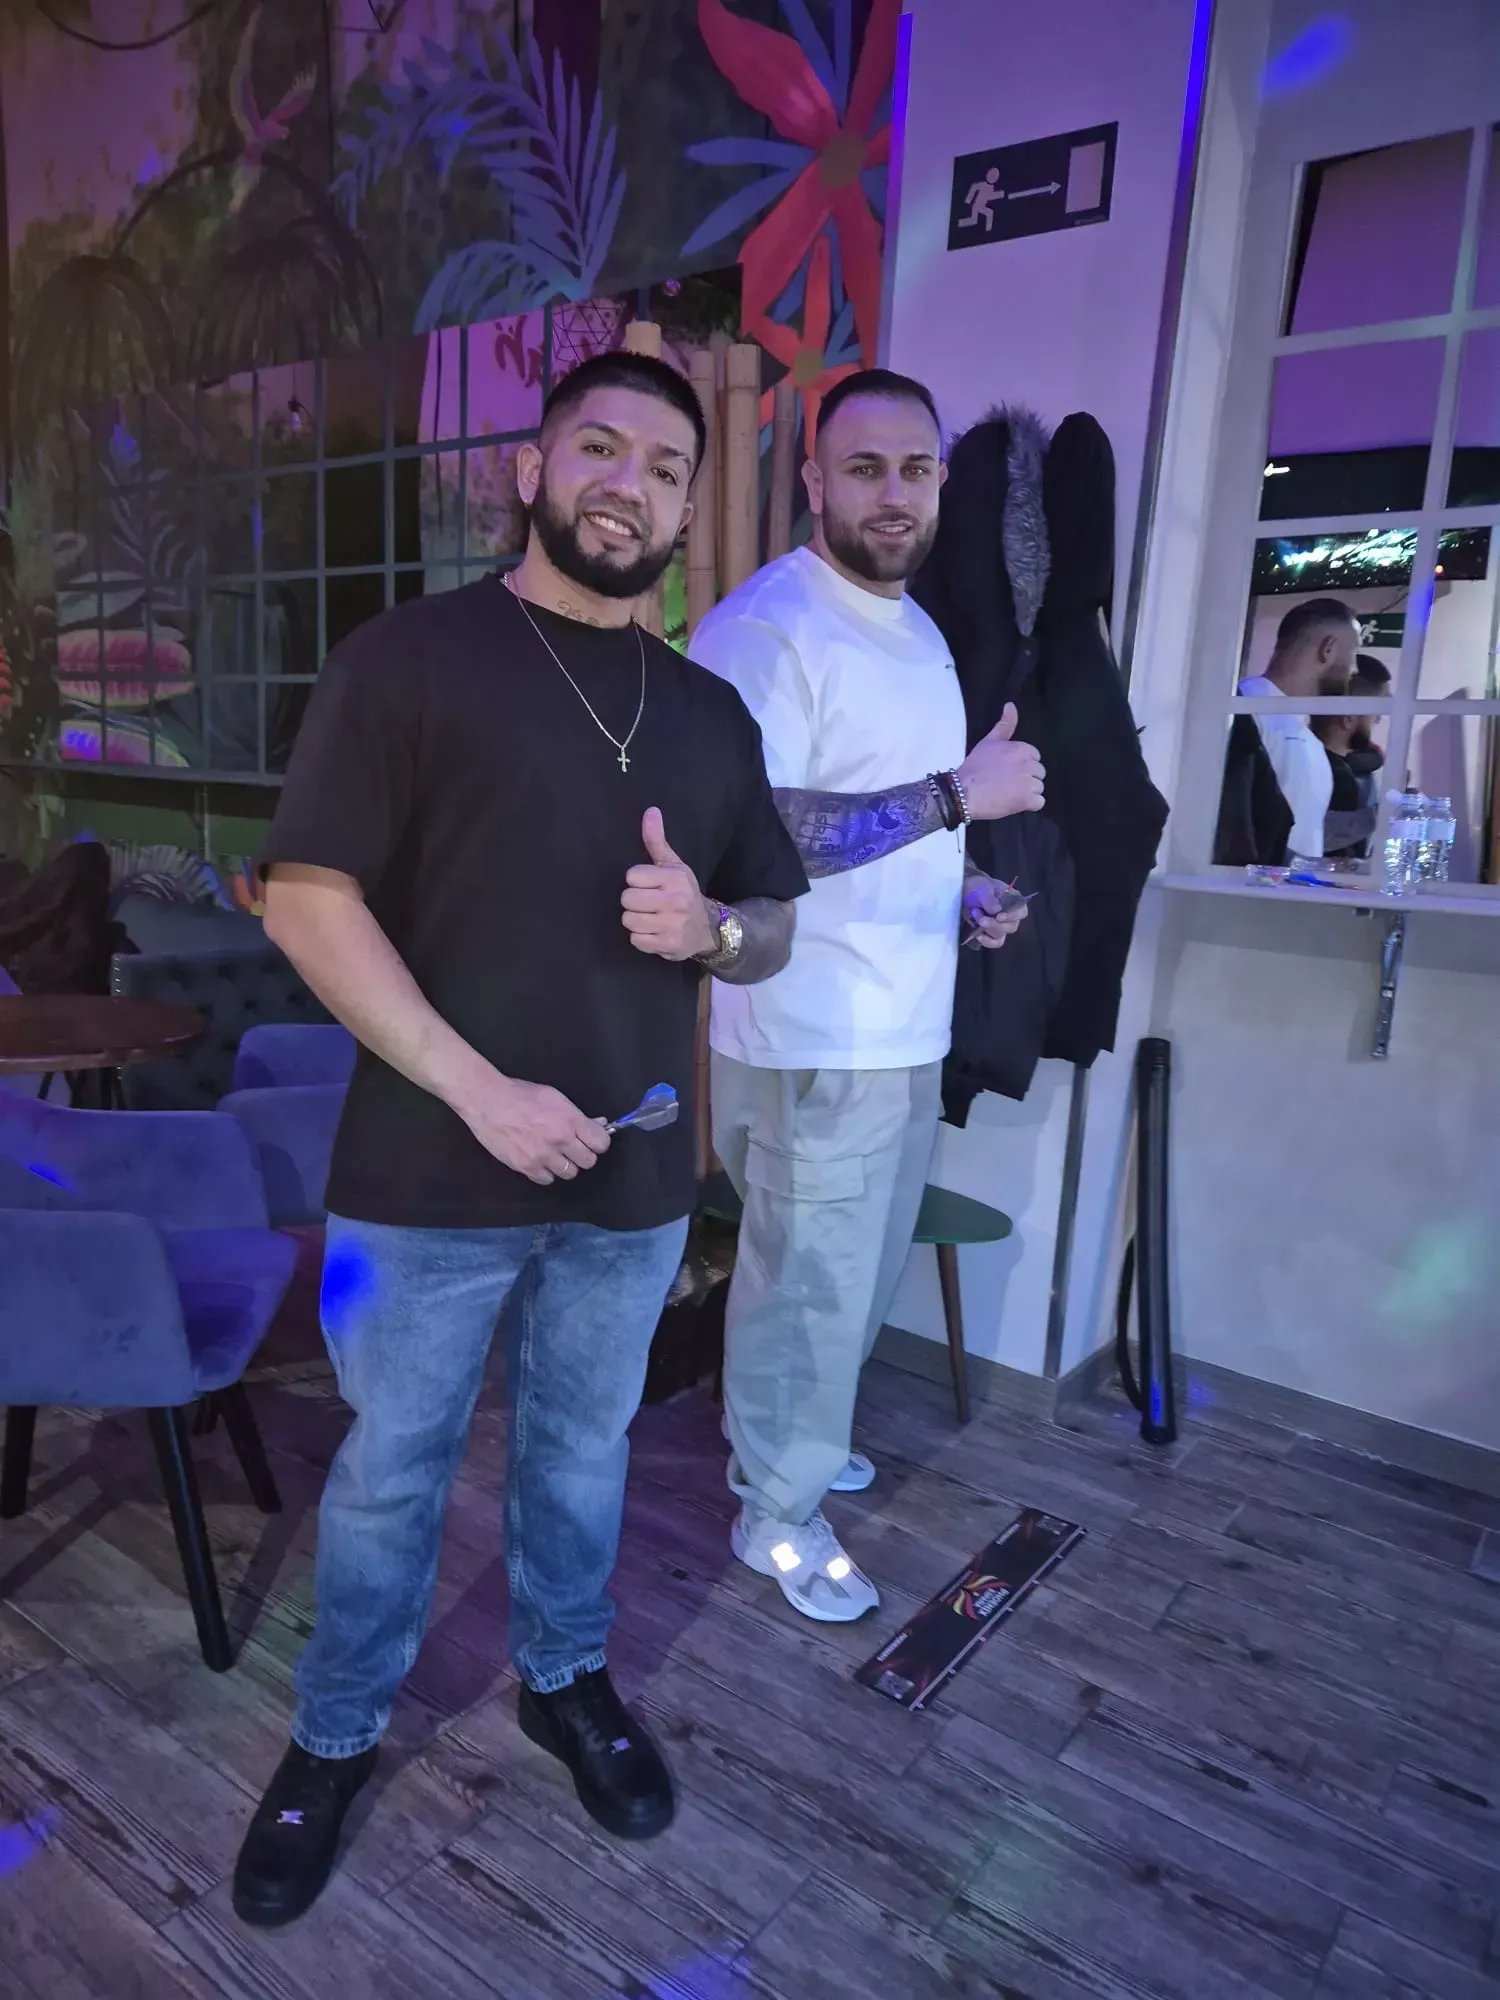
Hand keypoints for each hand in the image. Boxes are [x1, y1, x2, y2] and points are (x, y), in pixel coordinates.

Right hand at [458, 1071, 609, 1186]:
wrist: (488, 1102)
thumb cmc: (521, 1095)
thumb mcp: (555, 1097)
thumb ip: (577, 1115)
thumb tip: (598, 1124)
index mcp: (570, 1120)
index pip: (601, 1143)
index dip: (598, 1142)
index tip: (591, 1140)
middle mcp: (560, 1141)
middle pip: (588, 1162)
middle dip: (582, 1154)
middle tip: (572, 1147)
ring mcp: (543, 1156)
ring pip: (570, 1173)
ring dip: (565, 1164)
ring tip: (554, 1153)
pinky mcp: (526, 1167)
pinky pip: (547, 1180)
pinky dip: (545, 1172)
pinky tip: (539, 1160)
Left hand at [622, 809, 717, 960]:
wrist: (708, 928)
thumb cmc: (684, 893)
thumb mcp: (674, 865)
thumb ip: (657, 840)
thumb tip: (650, 811)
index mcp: (675, 878)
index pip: (632, 876)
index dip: (636, 881)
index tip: (648, 885)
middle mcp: (675, 901)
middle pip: (627, 899)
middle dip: (633, 902)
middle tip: (647, 903)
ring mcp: (672, 925)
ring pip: (629, 920)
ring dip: (636, 920)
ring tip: (650, 917)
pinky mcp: (668, 945)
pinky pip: (636, 940)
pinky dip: (641, 938)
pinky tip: (654, 932)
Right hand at [956, 703, 1044, 819]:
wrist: (963, 791)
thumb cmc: (975, 767)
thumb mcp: (989, 741)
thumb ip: (1005, 724)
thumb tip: (1011, 705)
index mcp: (1022, 749)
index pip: (1035, 757)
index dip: (1022, 765)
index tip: (1008, 770)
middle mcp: (1028, 764)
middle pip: (1039, 772)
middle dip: (1026, 778)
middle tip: (1007, 782)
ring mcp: (1028, 783)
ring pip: (1039, 787)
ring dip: (1027, 792)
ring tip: (1009, 792)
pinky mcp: (1027, 800)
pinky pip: (1039, 802)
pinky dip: (1029, 804)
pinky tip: (1015, 801)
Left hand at [962, 873, 1029, 949]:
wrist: (967, 894)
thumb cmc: (979, 888)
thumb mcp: (983, 888)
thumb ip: (989, 898)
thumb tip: (996, 910)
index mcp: (1014, 901)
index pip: (1021, 912)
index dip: (1012, 916)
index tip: (999, 916)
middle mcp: (1012, 916)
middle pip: (1011, 927)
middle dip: (994, 924)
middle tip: (979, 916)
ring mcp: (1003, 926)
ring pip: (1001, 935)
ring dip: (986, 928)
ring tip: (974, 915)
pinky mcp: (993, 934)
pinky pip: (995, 943)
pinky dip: (987, 941)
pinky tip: (978, 935)